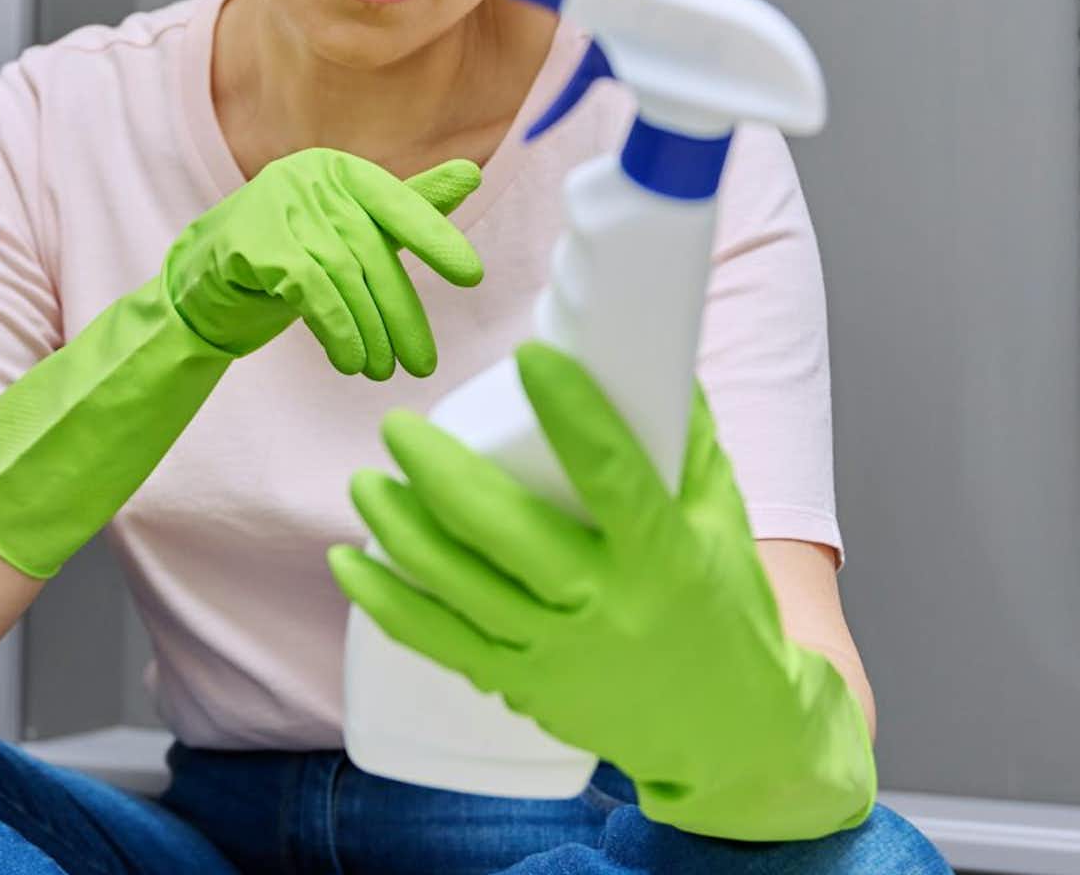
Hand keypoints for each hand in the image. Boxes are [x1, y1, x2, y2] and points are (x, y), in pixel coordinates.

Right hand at [166, 150, 482, 379]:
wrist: (203, 284)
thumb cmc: (289, 255)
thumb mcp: (349, 235)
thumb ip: (407, 209)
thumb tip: (472, 175)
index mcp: (339, 170)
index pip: (398, 202)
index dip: (436, 238)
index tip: (471, 277)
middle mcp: (307, 176)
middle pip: (372, 250)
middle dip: (401, 313)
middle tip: (420, 364)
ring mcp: (274, 205)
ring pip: (343, 273)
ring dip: (369, 330)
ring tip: (381, 370)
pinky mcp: (248, 242)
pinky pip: (308, 288)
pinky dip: (336, 327)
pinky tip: (348, 359)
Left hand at [329, 342, 876, 841]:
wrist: (729, 733)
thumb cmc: (726, 609)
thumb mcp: (721, 519)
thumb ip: (684, 437)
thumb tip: (650, 348)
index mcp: (665, 556)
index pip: (614, 476)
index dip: (571, 414)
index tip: (529, 357)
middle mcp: (607, 606)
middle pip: (505, 531)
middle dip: (438, 472)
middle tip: (399, 426)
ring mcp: (558, 652)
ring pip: (459, 585)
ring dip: (399, 529)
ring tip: (366, 482)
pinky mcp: (522, 685)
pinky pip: (439, 642)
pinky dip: (387, 602)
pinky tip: (350, 564)